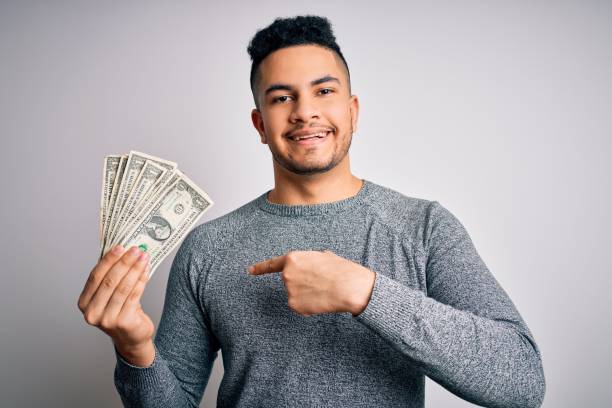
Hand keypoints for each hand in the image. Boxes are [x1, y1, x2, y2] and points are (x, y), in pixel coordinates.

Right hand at [78, 245, 154, 366]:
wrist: (132, 337)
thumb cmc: (121, 311)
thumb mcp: (110, 295)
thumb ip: (111, 277)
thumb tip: (123, 251)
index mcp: (84, 303)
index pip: (95, 276)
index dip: (108, 260)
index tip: (120, 247)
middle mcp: (92, 313)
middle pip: (109, 281)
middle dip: (124, 262)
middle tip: (136, 250)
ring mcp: (106, 319)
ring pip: (123, 288)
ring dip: (135, 270)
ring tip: (144, 257)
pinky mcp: (123, 322)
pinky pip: (134, 296)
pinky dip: (141, 281)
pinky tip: (146, 271)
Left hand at [248, 250, 374, 316]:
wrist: (348, 287)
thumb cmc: (340, 270)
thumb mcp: (324, 256)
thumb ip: (311, 261)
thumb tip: (313, 266)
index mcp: (293, 259)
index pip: (272, 264)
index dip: (260, 267)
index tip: (250, 270)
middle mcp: (286, 275)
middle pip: (290, 282)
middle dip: (302, 284)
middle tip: (320, 283)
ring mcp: (289, 291)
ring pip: (296, 296)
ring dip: (307, 296)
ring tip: (323, 291)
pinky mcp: (294, 305)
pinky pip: (300, 307)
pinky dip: (309, 307)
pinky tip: (320, 301)